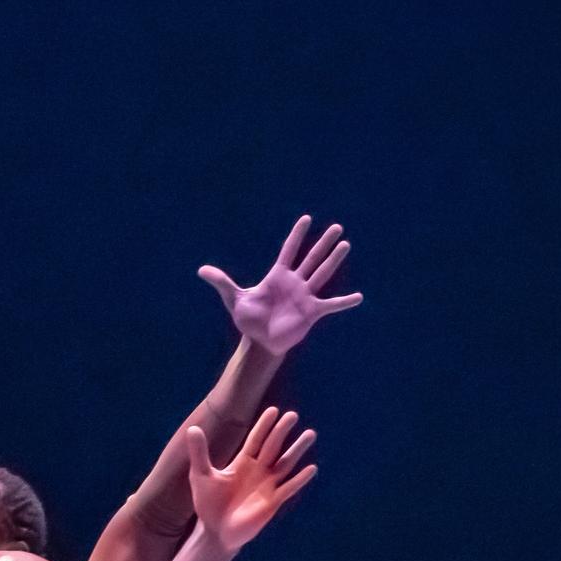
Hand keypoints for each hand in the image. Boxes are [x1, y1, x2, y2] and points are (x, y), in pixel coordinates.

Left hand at [186, 406, 319, 548]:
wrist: (215, 532)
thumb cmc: (209, 504)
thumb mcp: (201, 475)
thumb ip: (199, 453)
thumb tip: (192, 428)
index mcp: (243, 462)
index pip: (255, 439)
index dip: (263, 426)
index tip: (273, 410)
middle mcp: (258, 471)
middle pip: (272, 447)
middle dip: (281, 431)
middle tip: (292, 415)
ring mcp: (267, 486)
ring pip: (285, 464)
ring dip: (297, 450)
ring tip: (310, 434)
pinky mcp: (272, 502)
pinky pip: (288, 489)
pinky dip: (299, 479)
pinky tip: (311, 468)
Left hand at [200, 216, 362, 357]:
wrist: (259, 342)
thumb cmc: (249, 320)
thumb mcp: (234, 299)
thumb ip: (222, 282)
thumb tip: (201, 270)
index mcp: (277, 276)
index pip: (289, 250)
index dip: (297, 235)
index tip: (307, 218)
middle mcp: (295, 283)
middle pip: (312, 258)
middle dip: (323, 243)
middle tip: (337, 227)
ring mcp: (305, 296)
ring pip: (322, 274)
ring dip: (334, 260)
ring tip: (346, 244)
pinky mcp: (312, 312)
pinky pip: (331, 305)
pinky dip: (344, 302)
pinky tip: (359, 297)